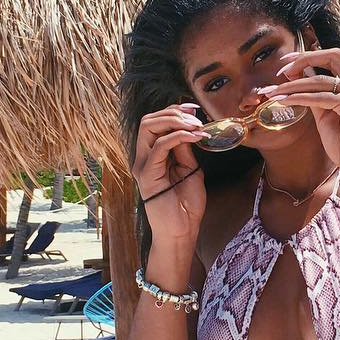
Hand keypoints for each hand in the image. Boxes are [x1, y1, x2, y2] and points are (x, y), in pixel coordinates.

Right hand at [132, 104, 206, 243]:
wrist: (182, 231)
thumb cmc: (186, 205)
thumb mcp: (190, 169)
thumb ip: (185, 149)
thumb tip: (189, 127)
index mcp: (152, 155)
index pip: (155, 122)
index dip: (174, 110)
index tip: (195, 109)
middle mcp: (143, 157)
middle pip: (147, 120)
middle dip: (173, 112)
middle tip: (196, 117)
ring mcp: (143, 165)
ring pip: (148, 127)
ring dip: (174, 121)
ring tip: (195, 126)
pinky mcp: (148, 174)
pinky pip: (160, 146)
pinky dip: (179, 136)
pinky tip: (195, 137)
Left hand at [257, 48, 339, 179]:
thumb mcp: (328, 115)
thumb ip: (316, 95)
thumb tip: (296, 79)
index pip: (335, 57)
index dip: (310, 56)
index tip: (288, 61)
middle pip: (332, 56)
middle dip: (304, 59)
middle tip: (282, 70)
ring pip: (320, 80)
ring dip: (292, 85)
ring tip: (274, 92)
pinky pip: (320, 98)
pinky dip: (299, 98)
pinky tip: (285, 101)